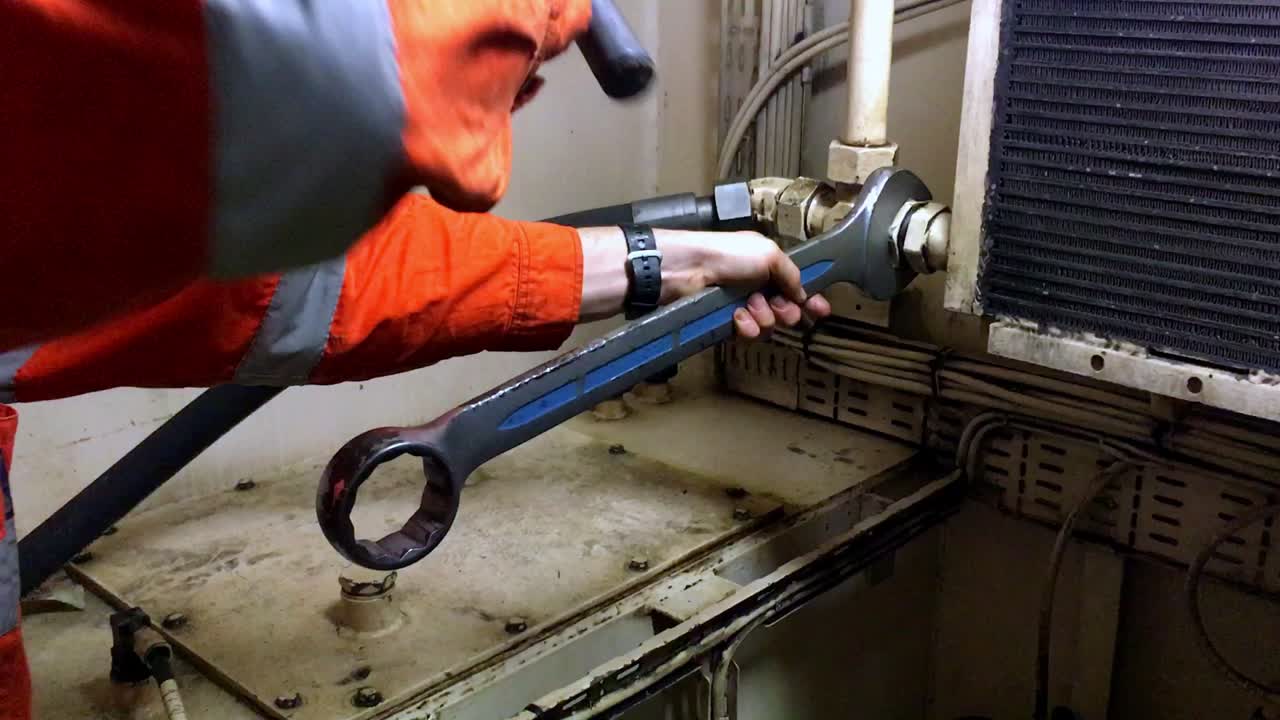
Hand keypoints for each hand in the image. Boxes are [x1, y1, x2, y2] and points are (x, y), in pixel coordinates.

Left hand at [658, 230, 831, 338]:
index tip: (822, 311)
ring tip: (751, 307)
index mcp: (767, 266)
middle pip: (785, 310)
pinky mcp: (726, 322)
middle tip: (780, 308)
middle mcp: (756, 286)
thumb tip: (802, 293)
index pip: (795, 286)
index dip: (810, 299)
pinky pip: (748, 334)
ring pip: (768, 325)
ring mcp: (741, 305)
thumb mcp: (769, 254)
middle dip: (786, 311)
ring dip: (764, 318)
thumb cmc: (729, 255)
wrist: (690, 270)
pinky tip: (738, 317)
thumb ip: (791, 273)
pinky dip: (746, 327)